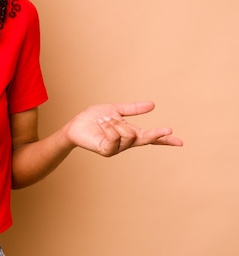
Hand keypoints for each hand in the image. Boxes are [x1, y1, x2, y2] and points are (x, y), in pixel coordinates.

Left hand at [65, 102, 182, 156]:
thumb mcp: (115, 110)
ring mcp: (117, 148)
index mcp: (130, 133)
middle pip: (145, 139)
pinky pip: (115, 139)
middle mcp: (126, 143)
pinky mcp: (107, 151)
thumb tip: (153, 105)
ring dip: (116, 123)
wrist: (76, 124)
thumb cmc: (94, 118)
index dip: (164, 140)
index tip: (180, 142)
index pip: (150, 138)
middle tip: (167, 129)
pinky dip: (109, 128)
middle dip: (156, 134)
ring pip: (128, 135)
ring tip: (104, 121)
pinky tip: (102, 125)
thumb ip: (133, 109)